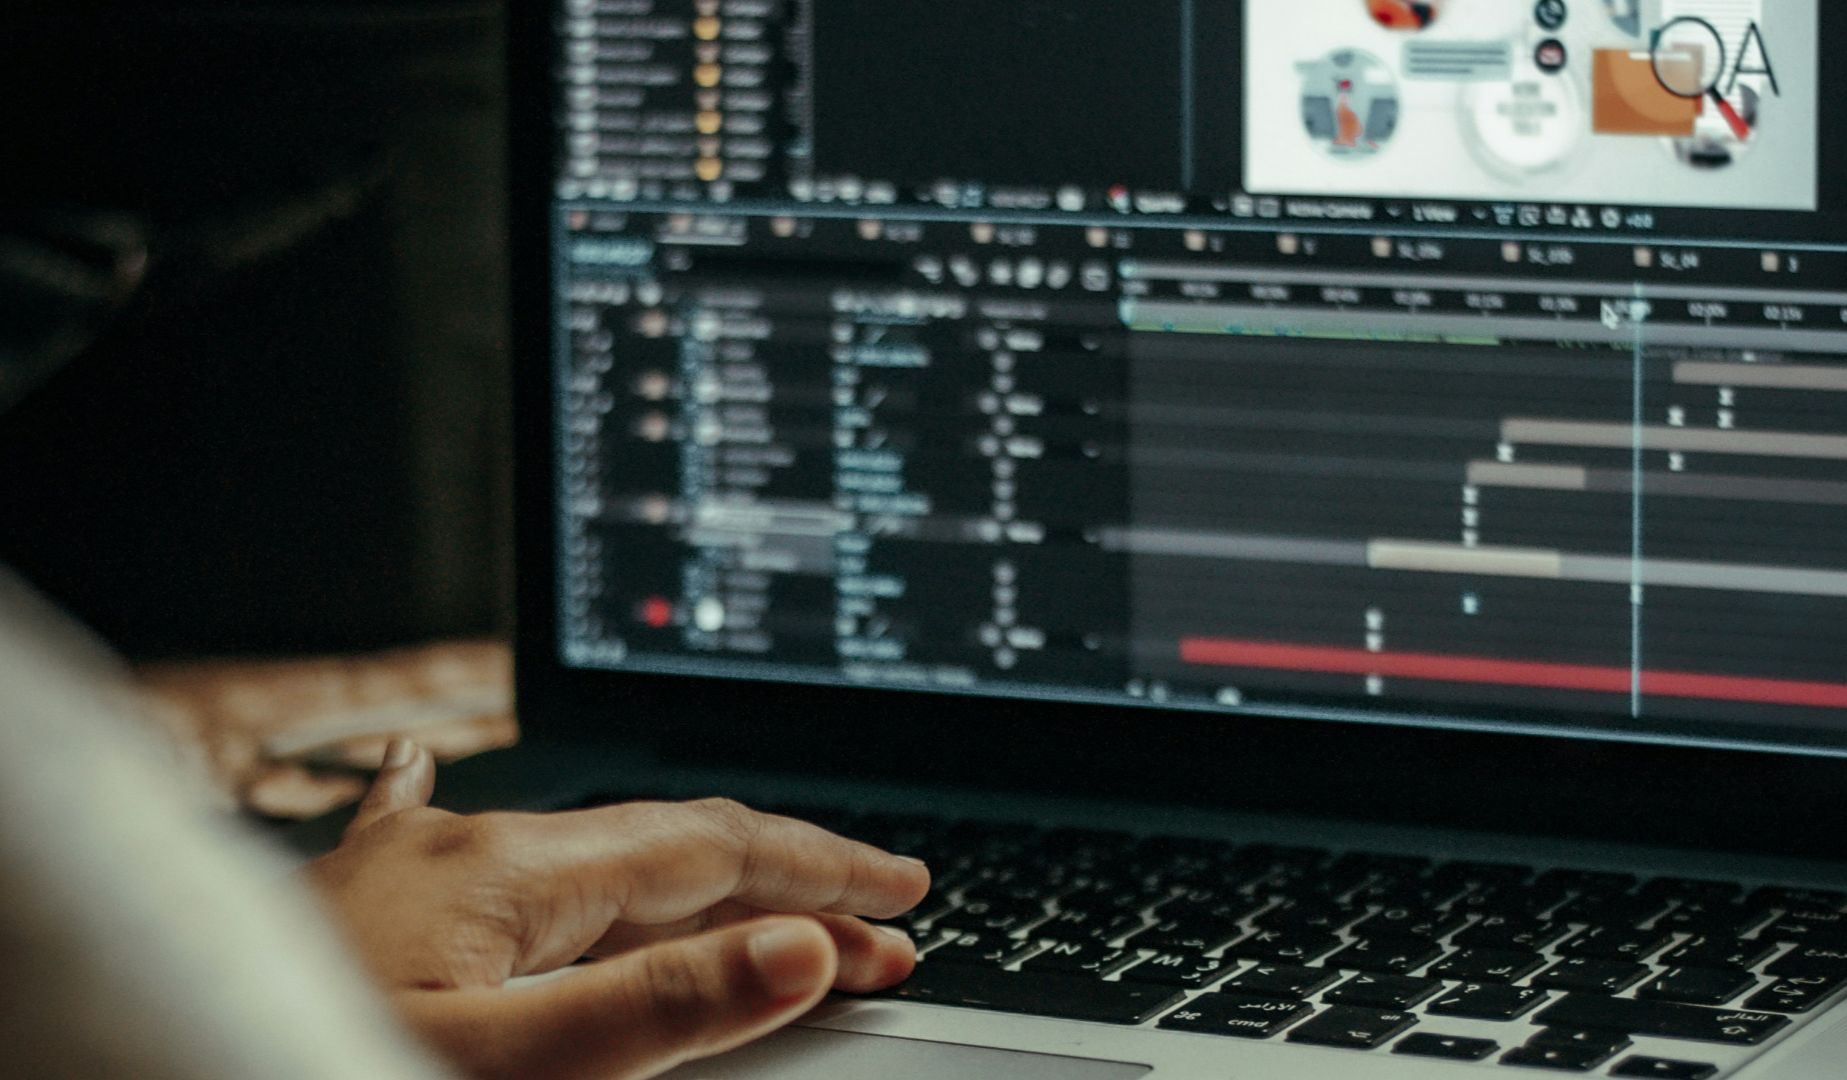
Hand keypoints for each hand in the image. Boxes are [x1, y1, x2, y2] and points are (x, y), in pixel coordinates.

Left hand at [306, 740, 928, 1079]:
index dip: (819, 874)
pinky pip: (452, 839)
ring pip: (589, 855)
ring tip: (764, 894)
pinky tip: (424, 770)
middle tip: (879, 918)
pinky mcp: (366, 909)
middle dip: (784, 878)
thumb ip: (650, 1006)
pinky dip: (486, 830)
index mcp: (509, 873)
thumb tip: (793, 946)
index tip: (902, 898)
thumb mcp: (499, 1066)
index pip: (711, 854)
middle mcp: (465, 849)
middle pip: (665, 846)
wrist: (126, 1071)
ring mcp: (410, 871)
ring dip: (692, 876)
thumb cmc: (292, 1062)